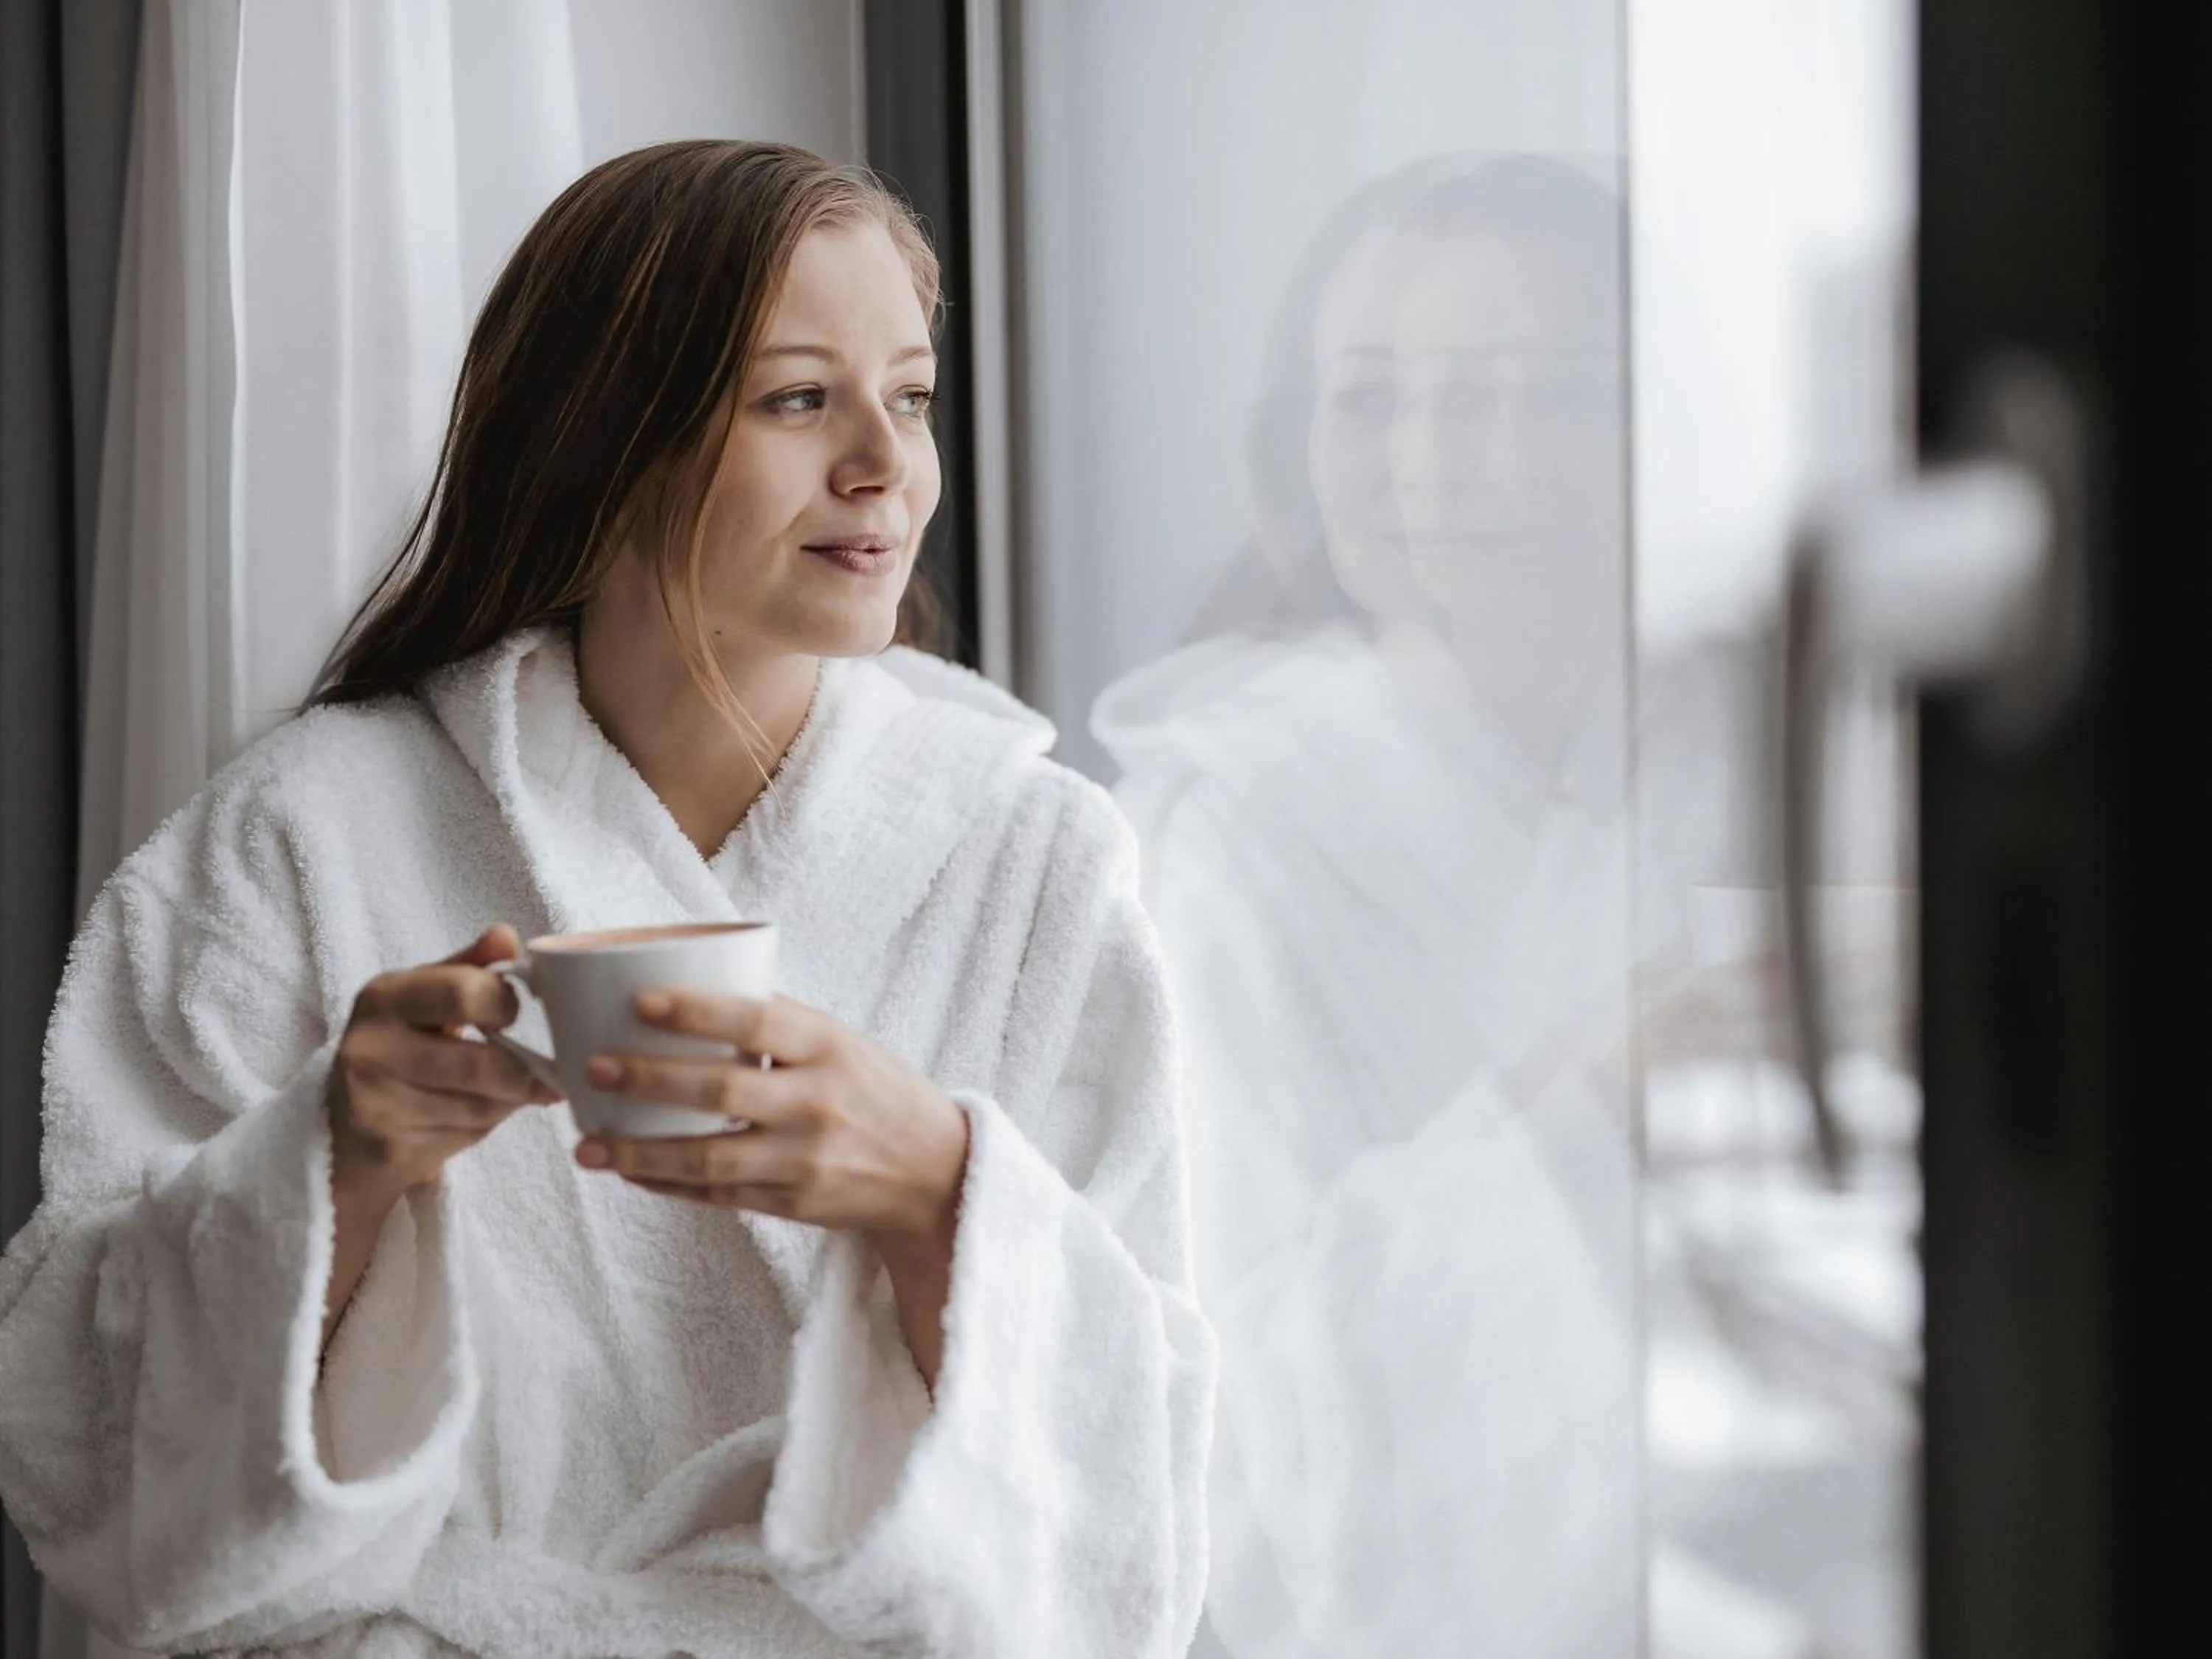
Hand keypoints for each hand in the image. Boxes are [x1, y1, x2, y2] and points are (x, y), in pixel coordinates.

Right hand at [328, 924, 559, 1195]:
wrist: (346, 1123)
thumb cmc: (400, 1046)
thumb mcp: (425, 995)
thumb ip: (470, 966)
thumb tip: (506, 937)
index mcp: (384, 997)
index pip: (465, 993)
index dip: (504, 1004)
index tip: (511, 1013)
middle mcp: (370, 1048)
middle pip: (480, 1063)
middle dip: (521, 1070)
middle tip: (534, 1068)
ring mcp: (375, 1102)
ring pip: (480, 1105)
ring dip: (509, 1099)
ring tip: (509, 1089)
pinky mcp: (388, 1147)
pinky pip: (467, 1134)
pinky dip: (488, 1124)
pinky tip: (479, 1112)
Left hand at [574, 989, 970, 1258]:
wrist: (936, 1172)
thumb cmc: (876, 1091)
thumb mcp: (844, 1042)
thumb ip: (779, 1022)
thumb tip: (691, 990)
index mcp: (830, 1047)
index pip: (757, 1021)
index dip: (696, 1010)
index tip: (639, 1000)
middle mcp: (818, 1103)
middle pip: (721, 1091)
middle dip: (649, 1080)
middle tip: (594, 1067)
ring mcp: (805, 1160)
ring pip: (709, 1157)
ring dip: (640, 1152)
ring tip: (588, 1145)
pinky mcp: (794, 1206)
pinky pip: (718, 1195)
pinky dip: (668, 1185)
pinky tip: (629, 1172)